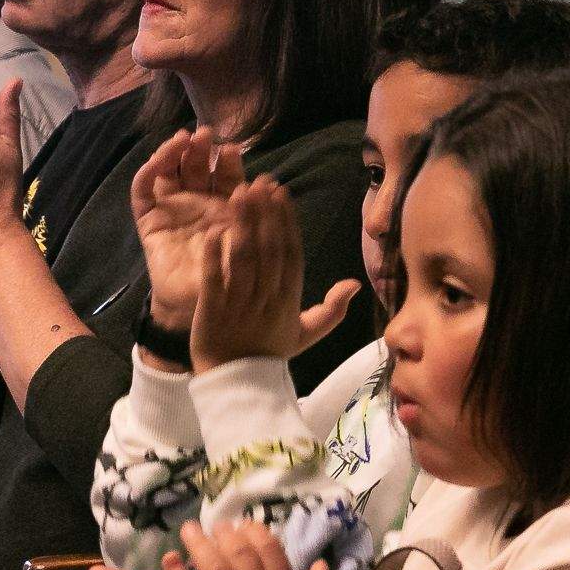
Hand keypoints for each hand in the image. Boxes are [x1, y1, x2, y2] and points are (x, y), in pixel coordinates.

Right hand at [132, 128, 244, 331]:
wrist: (202, 313)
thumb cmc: (232, 284)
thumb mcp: (252, 249)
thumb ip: (262, 219)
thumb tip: (272, 182)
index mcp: (225, 209)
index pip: (226, 175)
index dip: (231, 162)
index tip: (238, 152)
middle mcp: (198, 204)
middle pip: (197, 166)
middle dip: (203, 149)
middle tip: (209, 136)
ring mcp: (172, 210)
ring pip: (170, 170)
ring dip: (176, 151)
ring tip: (187, 139)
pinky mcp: (149, 220)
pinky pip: (143, 191)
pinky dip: (150, 170)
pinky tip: (160, 159)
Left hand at [191, 178, 359, 372]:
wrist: (236, 387)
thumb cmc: (269, 356)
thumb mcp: (305, 336)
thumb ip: (332, 310)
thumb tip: (357, 283)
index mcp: (289, 301)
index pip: (291, 254)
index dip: (287, 222)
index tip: (281, 194)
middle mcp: (267, 298)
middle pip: (269, 249)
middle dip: (265, 212)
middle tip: (260, 182)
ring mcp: (239, 303)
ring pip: (244, 257)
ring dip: (242, 223)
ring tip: (238, 193)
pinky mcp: (212, 309)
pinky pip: (214, 276)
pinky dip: (215, 252)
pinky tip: (214, 227)